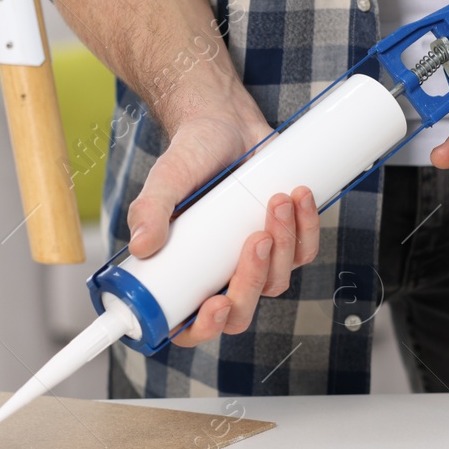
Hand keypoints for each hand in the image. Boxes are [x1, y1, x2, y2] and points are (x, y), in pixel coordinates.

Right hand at [126, 108, 321, 346]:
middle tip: (257, 238)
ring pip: (277, 281)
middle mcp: (220, 273)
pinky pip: (304, 251)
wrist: (223, 121)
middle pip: (242, 309)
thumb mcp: (167, 178)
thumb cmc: (191, 153)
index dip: (205, 327)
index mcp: (185, 272)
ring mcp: (255, 260)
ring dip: (285, 246)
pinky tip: (298, 196)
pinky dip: (306, 228)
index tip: (217, 302)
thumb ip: (151, 209)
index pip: (190, 325)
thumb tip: (142, 247)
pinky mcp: (285, 240)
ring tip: (277, 200)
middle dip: (254, 279)